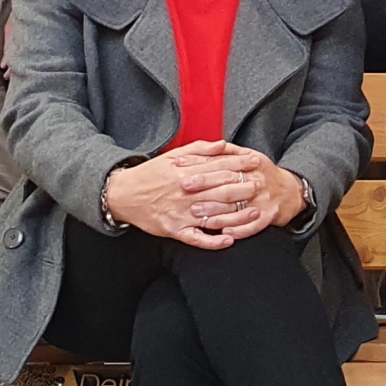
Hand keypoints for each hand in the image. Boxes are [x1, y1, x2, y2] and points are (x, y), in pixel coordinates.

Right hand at [101, 142, 278, 248]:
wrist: (122, 194)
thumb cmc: (151, 174)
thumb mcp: (172, 156)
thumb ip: (199, 150)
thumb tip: (223, 144)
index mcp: (185, 172)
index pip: (218, 167)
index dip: (239, 163)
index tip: (256, 161)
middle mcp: (185, 193)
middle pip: (220, 190)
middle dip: (244, 187)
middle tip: (262, 185)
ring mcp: (180, 213)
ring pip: (213, 215)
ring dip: (236, 215)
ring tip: (256, 213)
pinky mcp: (174, 230)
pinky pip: (196, 238)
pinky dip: (213, 241)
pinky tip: (230, 240)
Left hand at [168, 141, 308, 238]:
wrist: (291, 191)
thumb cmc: (264, 174)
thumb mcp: (250, 156)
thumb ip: (230, 151)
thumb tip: (211, 145)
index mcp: (250, 165)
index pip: (221, 165)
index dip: (200, 167)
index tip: (181, 168)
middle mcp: (256, 181)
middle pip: (227, 186)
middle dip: (205, 189)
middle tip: (185, 192)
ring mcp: (263, 200)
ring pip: (237, 208)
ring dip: (216, 213)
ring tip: (197, 215)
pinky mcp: (270, 216)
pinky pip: (253, 226)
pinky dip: (239, 230)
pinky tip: (224, 233)